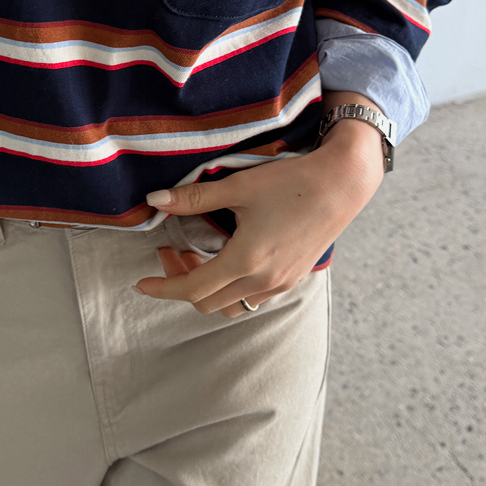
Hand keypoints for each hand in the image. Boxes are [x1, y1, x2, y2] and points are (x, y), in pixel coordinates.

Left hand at [134, 113, 384, 317]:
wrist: (343, 183)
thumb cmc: (292, 181)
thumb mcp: (239, 186)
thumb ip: (194, 197)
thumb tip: (154, 202)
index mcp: (246, 261)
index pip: (192, 289)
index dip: (162, 288)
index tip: (141, 283)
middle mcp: (263, 280)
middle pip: (208, 302)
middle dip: (181, 283)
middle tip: (169, 252)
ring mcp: (281, 283)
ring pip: (231, 305)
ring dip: (207, 288)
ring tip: (196, 255)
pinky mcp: (293, 277)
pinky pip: (253, 298)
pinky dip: (230, 288)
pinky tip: (226, 259)